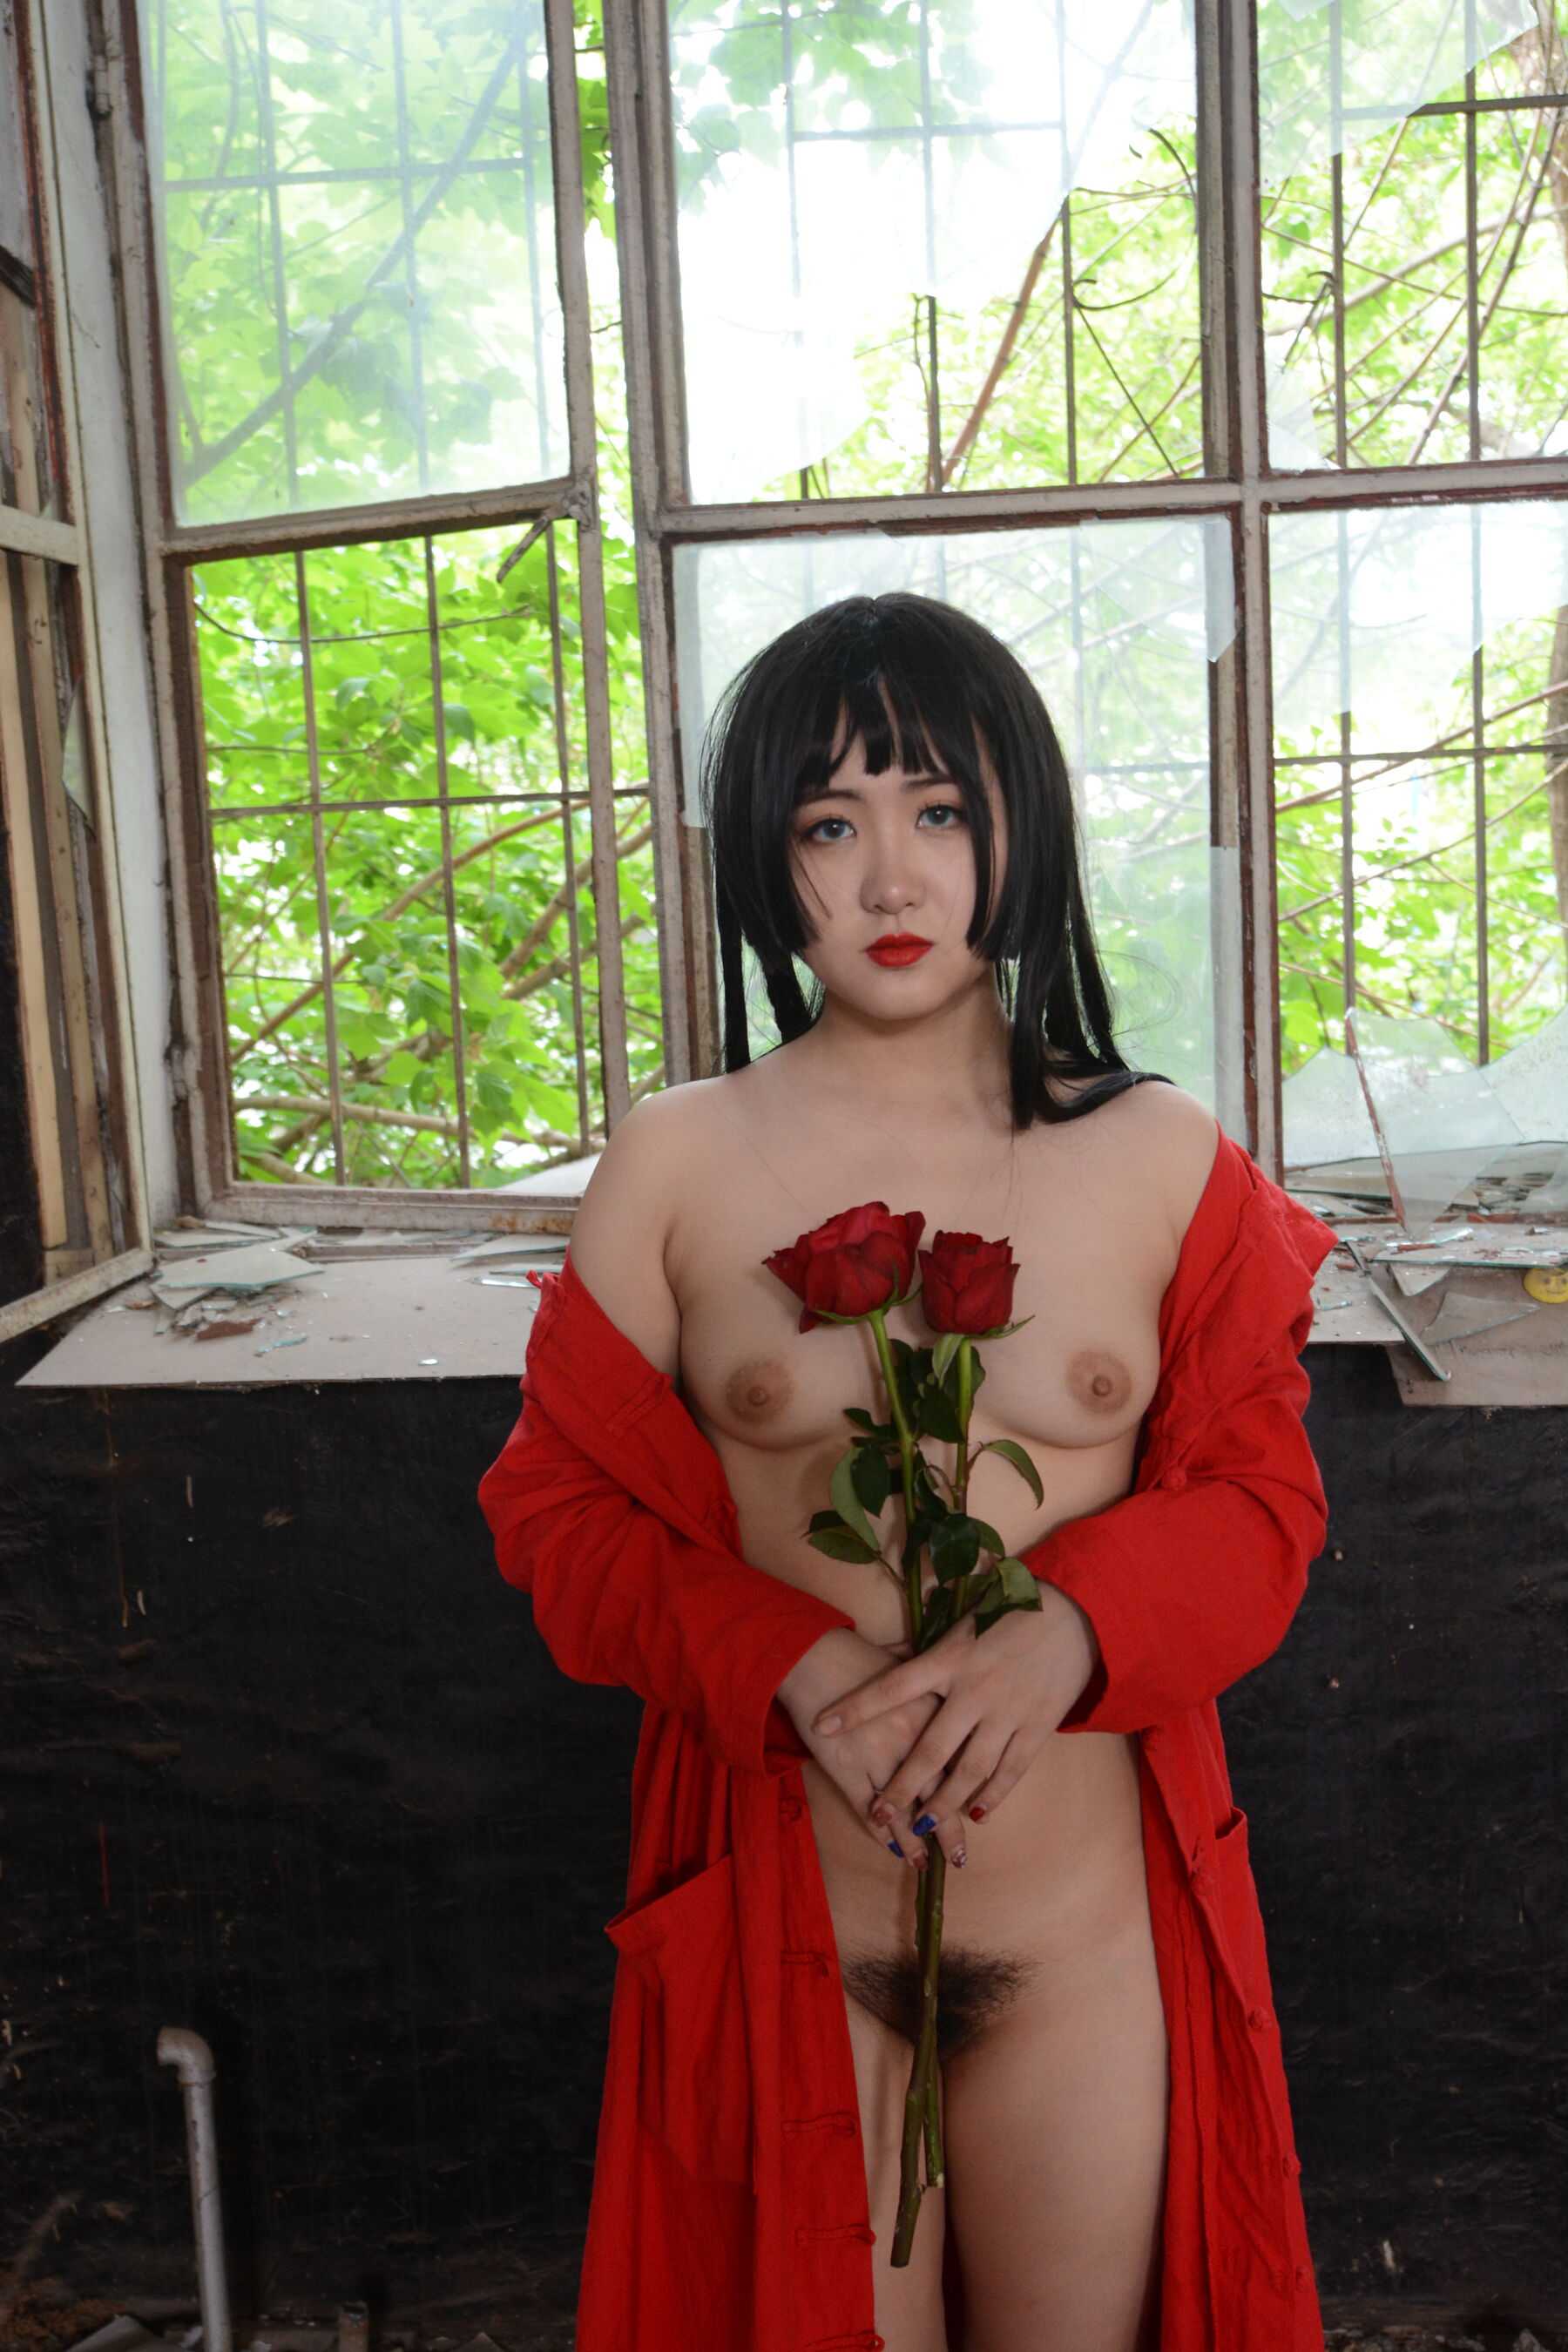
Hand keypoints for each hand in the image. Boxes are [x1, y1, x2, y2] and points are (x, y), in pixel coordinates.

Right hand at [779, 1631, 967, 1871]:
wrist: (810, 1654)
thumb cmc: (858, 1654)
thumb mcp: (907, 1659)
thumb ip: (931, 1674)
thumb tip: (943, 1674)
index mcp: (933, 1708)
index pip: (961, 1757)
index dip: (971, 1787)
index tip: (979, 1808)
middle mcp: (913, 1737)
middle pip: (939, 1792)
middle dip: (950, 1829)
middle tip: (961, 1856)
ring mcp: (880, 1756)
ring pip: (905, 1809)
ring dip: (917, 1841)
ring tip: (928, 1863)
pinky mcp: (848, 1769)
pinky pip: (869, 1810)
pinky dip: (882, 1833)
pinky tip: (893, 1848)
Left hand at [807, 1587, 1100, 1852]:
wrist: (1078, 1612)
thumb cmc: (1011, 1609)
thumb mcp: (962, 1617)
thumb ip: (923, 1643)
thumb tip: (880, 1653)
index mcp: (950, 1657)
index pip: (893, 1686)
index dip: (856, 1707)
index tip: (823, 1726)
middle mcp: (974, 1689)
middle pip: (930, 1749)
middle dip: (902, 1785)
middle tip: (879, 1813)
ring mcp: (1008, 1712)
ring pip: (969, 1770)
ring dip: (944, 1802)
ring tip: (923, 1826)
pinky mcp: (1038, 1727)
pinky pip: (1011, 1770)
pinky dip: (993, 1795)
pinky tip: (977, 1814)